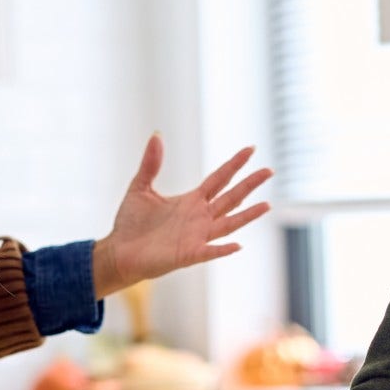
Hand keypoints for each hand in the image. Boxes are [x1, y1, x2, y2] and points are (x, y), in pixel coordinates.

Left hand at [92, 135, 272, 296]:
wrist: (119, 251)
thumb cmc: (131, 223)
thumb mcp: (140, 187)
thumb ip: (151, 163)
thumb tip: (157, 135)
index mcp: (191, 201)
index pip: (219, 179)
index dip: (235, 164)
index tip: (251, 149)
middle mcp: (199, 217)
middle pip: (231, 197)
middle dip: (250, 184)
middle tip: (270, 170)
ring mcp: (196, 236)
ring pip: (228, 223)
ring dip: (247, 215)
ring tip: (267, 205)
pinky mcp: (188, 254)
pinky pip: (209, 251)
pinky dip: (222, 249)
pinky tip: (237, 245)